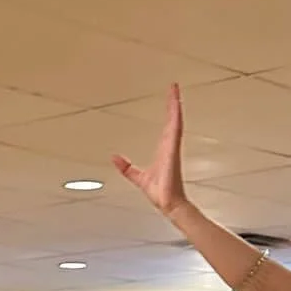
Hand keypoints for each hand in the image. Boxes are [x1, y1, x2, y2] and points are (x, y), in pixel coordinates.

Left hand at [113, 83, 186, 216]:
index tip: (170, 98)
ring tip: (175, 90)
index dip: (168, 111)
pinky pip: (175, 129)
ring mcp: (172, 146)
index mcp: (164, 149)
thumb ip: (127, 168)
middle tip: (173, 87)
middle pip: (172, 118)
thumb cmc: (161, 192)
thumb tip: (114, 159)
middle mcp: (169, 145)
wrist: (169, 203)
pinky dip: (176, 116)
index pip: (166, 125)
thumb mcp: (137, 177)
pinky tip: (176, 105)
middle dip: (173, 102)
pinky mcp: (172, 150)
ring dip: (175, 104)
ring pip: (175, 120)